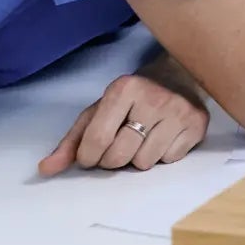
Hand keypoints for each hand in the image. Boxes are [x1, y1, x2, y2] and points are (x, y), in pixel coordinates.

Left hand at [39, 74, 208, 174]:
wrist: (179, 75)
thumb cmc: (132, 98)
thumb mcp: (98, 111)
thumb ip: (72, 141)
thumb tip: (46, 169)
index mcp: (124, 89)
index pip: (96, 141)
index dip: (88, 157)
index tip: (91, 155)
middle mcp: (154, 98)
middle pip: (120, 156)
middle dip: (113, 160)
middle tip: (118, 147)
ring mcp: (179, 111)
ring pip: (145, 162)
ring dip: (138, 158)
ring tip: (142, 140)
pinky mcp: (198, 124)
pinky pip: (170, 160)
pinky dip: (162, 156)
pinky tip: (163, 138)